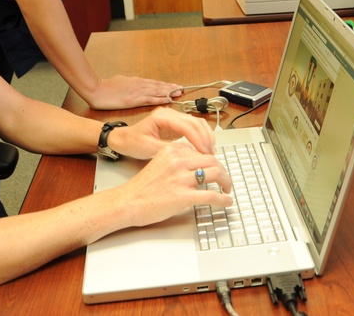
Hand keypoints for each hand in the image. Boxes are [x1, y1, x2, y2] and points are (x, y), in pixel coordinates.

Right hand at [83, 75, 182, 109]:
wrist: (95, 89)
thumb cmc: (105, 87)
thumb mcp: (121, 82)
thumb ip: (130, 84)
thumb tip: (137, 85)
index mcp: (136, 82)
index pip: (154, 83)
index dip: (165, 85)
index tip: (175, 86)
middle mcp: (138, 85)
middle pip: (158, 86)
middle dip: (170, 88)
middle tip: (182, 88)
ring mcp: (136, 92)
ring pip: (156, 91)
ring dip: (168, 91)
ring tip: (179, 92)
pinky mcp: (133, 100)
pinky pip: (149, 99)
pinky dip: (159, 99)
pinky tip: (166, 99)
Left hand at [108, 107, 216, 157]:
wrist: (124, 139)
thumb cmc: (133, 142)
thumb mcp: (148, 149)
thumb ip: (168, 150)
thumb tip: (188, 153)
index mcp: (162, 116)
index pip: (187, 126)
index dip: (198, 139)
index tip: (205, 153)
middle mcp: (170, 113)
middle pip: (195, 122)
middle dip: (205, 138)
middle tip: (210, 154)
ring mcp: (175, 117)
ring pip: (198, 123)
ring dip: (206, 136)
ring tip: (210, 151)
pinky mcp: (177, 124)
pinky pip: (194, 127)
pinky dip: (202, 136)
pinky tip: (205, 147)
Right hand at [112, 144, 233, 228]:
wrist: (127, 202)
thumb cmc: (140, 187)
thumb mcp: (158, 163)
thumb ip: (176, 161)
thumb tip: (195, 166)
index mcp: (171, 151)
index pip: (200, 151)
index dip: (212, 161)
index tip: (215, 167)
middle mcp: (178, 162)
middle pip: (212, 160)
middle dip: (222, 170)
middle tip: (224, 179)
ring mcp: (181, 179)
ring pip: (215, 174)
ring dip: (226, 181)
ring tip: (227, 188)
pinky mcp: (183, 196)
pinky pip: (211, 196)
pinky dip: (223, 199)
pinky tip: (226, 202)